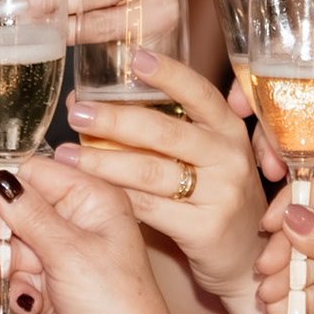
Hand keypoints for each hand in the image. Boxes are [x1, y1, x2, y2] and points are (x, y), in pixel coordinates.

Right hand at [0, 158, 189, 313]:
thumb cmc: (116, 303)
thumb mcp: (68, 251)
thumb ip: (29, 212)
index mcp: (92, 197)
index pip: (32, 170)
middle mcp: (78, 217)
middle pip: (15, 203)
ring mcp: (64, 248)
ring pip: (10, 237)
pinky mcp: (51, 276)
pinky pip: (16, 266)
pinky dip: (9, 279)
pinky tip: (18, 298)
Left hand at [53, 50, 267, 299]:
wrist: (246, 256)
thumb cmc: (212, 196)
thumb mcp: (203, 155)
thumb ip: (159, 128)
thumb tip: (87, 99)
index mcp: (228, 129)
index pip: (200, 93)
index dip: (170, 74)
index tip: (135, 58)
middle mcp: (230, 157)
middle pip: (165, 133)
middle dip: (115, 120)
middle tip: (76, 114)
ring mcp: (222, 194)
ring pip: (151, 172)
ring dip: (103, 162)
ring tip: (68, 156)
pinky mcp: (206, 228)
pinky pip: (149, 208)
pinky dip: (115, 196)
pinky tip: (88, 190)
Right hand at [232, 27, 313, 231]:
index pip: (302, 54)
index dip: (264, 74)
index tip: (243, 101)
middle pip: (288, 102)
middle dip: (268, 131)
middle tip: (266, 161)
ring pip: (294, 141)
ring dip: (278, 165)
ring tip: (278, 188)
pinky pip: (310, 174)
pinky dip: (295, 191)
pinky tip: (285, 209)